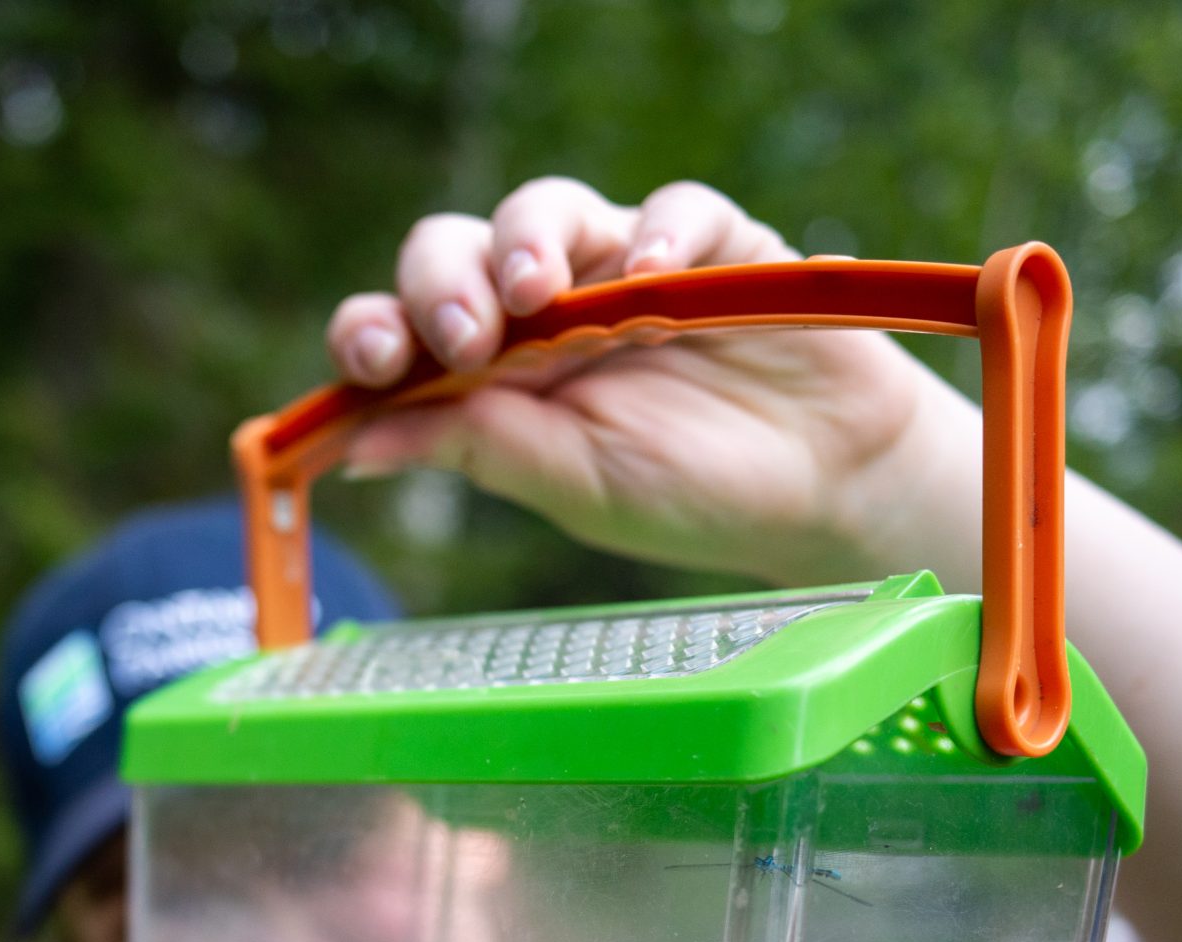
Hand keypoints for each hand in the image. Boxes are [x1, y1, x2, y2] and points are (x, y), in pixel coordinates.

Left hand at [325, 177, 958, 585]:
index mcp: (489, 373)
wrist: (822, 491)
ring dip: (527, 239)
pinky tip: (654, 276)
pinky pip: (674, 207)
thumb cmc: (689, 495)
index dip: (371, 331)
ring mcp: (619, 267)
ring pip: (545, 209)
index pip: (402, 328)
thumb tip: (360, 443)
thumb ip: (478, 450)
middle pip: (456, 250)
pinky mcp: (709, 243)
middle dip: (442, 281)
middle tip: (464, 336)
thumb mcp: (573, 485)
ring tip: (536, 290)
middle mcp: (541, 309)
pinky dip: (660, 231)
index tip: (372, 363)